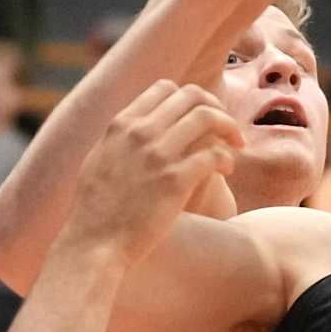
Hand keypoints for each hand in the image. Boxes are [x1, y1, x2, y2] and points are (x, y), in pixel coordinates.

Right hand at [62, 81, 242, 264]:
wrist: (94, 244)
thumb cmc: (97, 208)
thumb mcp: (100, 159)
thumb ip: (122, 137)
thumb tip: (140, 122)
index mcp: (122, 124)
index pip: (166, 88)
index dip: (192, 99)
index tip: (203, 116)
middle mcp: (140, 132)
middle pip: (193, 97)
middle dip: (217, 108)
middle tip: (228, 129)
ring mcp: (158, 155)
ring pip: (209, 118)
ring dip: (229, 129)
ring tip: (236, 147)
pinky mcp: (175, 180)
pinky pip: (214, 154)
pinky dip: (227, 158)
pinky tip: (227, 170)